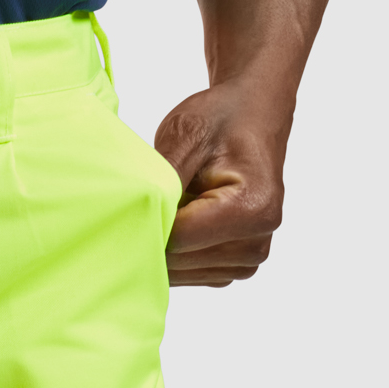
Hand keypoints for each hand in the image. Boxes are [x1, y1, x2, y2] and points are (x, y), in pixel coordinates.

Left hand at [153, 84, 292, 287]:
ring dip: (168, 240)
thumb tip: (131, 220)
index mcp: (252, 208)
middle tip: (159, 192)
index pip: (178, 239)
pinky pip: (190, 272)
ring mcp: (249, 259)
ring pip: (181, 271)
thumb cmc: (222, 120)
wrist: (253, 115)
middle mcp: (256, 240)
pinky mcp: (237, 266)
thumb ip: (161, 180)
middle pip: (179, 260)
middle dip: (157, 230)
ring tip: (183, 200)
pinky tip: (188, 217)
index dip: (148, 219)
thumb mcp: (186, 133)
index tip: (137, 196)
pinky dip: (178, 249)